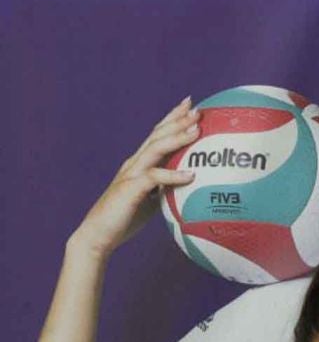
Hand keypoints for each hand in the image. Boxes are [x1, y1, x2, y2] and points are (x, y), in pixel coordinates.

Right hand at [71, 99, 199, 258]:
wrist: (98, 235)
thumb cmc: (125, 218)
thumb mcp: (153, 200)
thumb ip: (168, 188)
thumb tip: (192, 184)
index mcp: (139, 164)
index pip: (157, 136)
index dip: (172, 119)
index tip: (190, 106)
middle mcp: (134, 164)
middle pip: (157, 135)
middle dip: (176, 120)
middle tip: (197, 109)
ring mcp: (130, 174)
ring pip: (155, 149)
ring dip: (176, 138)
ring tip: (196, 130)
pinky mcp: (129, 189)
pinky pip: (154, 178)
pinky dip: (173, 175)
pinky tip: (191, 174)